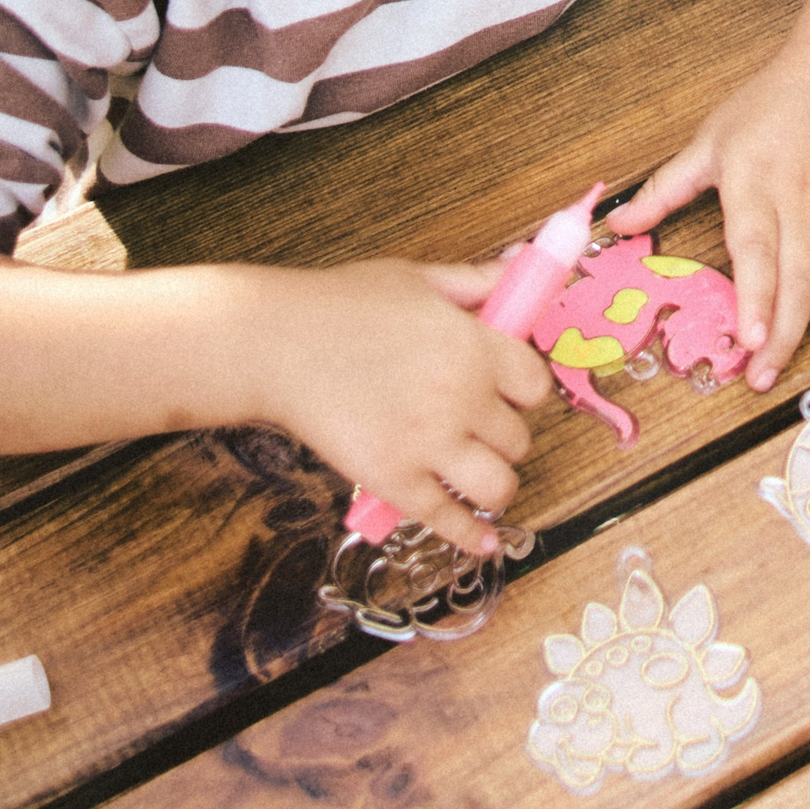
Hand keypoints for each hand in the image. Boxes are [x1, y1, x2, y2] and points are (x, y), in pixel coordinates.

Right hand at [244, 258, 555, 554]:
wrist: (273, 344)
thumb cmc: (339, 306)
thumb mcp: (418, 278)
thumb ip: (476, 282)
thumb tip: (521, 266)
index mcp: (475, 346)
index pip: (536, 384)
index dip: (525, 390)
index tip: (510, 392)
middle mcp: (462, 398)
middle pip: (518, 437)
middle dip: (503, 435)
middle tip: (480, 429)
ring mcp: (429, 444)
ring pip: (498, 485)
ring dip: (496, 484)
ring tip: (481, 475)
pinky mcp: (392, 481)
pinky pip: (447, 519)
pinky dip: (470, 535)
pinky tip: (484, 542)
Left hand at [607, 38, 809, 392]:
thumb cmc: (766, 108)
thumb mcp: (707, 141)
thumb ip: (664, 190)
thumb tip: (616, 226)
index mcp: (754, 182)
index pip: (757, 251)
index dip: (756, 300)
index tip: (750, 340)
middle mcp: (801, 198)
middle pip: (800, 281)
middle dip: (784, 337)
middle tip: (763, 375)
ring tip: (797, 323)